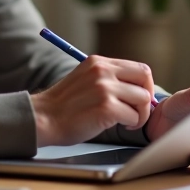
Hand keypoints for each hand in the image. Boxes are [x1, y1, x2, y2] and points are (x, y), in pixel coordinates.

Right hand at [31, 55, 155, 146]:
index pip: (138, 67)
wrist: (43, 118)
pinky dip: (132, 124)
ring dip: (140, 114)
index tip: (138, 98)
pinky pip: (134, 116)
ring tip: (128, 121)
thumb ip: (108, 78)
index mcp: (98, 62)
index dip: (144, 85)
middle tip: (138, 111)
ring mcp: (104, 88)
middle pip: (145, 77)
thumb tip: (137, 88)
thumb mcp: (85, 79)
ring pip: (142, 99)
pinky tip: (121, 126)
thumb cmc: (64, 106)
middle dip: (146, 97)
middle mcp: (103, 71)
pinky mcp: (106, 107)